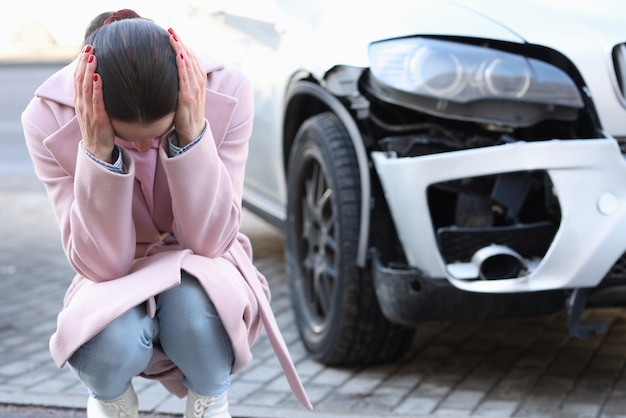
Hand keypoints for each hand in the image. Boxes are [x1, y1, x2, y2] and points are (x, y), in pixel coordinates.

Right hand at [74, 45, 115, 162]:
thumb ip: (96, 98)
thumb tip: (104, 83)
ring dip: (89, 70)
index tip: (87, 49)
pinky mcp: (98, 118)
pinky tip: (98, 77)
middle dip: (84, 62)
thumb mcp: (95, 111)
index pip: (78, 78)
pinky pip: (96, 101)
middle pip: (81, 79)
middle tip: (89, 47)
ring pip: (86, 87)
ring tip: (93, 57)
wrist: (97, 151)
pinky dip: (96, 88)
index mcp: (81, 102)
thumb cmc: (99, 130)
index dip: (81, 63)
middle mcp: (82, 104)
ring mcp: (89, 111)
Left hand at [168, 28, 206, 146]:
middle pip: (190, 58)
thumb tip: (168, 73)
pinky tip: (179, 55)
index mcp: (198, 81)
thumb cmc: (186, 114)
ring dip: (180, 49)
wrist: (192, 132)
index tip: (173, 34)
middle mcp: (198, 83)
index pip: (191, 58)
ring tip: (172, 37)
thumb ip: (181, 82)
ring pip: (188, 65)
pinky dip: (183, 66)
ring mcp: (194, 90)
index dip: (183, 45)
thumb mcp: (185, 95)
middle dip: (181, 43)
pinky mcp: (188, 98)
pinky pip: (186, 78)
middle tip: (171, 30)